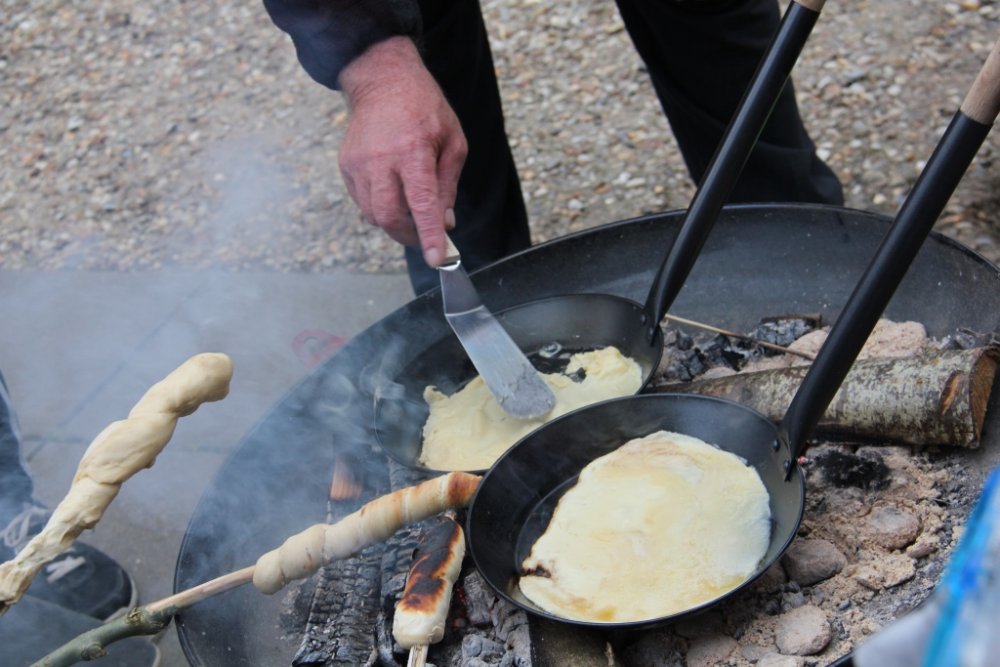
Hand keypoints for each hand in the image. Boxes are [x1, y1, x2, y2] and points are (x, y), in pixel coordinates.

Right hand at [338, 37, 466, 266]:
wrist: (383, 81)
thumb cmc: (425, 109)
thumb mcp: (452, 142)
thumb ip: (448, 185)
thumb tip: (445, 222)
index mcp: (412, 151)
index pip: (420, 203)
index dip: (428, 234)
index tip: (437, 258)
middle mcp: (380, 159)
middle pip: (389, 217)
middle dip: (409, 236)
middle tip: (425, 236)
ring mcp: (358, 163)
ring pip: (373, 214)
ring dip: (395, 223)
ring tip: (411, 211)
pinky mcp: (346, 165)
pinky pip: (363, 202)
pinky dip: (380, 208)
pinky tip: (393, 192)